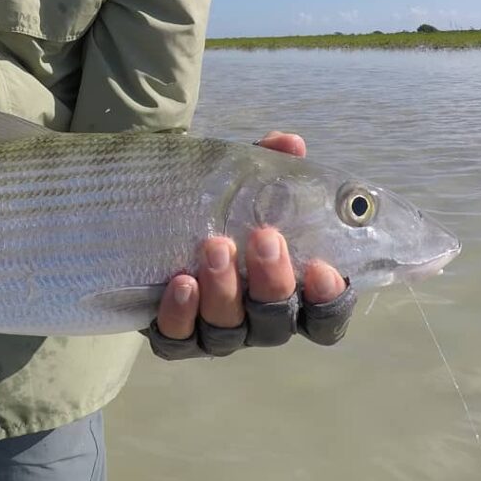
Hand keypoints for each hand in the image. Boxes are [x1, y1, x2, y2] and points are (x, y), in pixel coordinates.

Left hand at [151, 130, 353, 354]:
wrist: (150, 215)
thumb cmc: (213, 206)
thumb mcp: (239, 180)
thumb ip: (267, 163)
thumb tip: (289, 143)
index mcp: (286, 289)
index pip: (323, 316)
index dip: (329, 302)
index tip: (323, 269)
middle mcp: (255, 318)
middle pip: (276, 321)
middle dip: (273, 281)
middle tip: (264, 238)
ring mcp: (214, 329)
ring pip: (228, 330)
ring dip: (225, 291)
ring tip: (215, 247)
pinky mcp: (173, 333)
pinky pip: (179, 338)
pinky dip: (180, 314)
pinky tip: (181, 282)